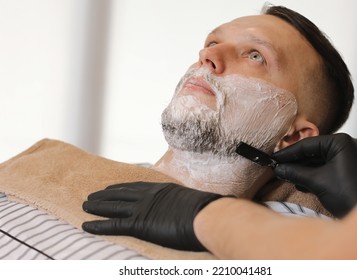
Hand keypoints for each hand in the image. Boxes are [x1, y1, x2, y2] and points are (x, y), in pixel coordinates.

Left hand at [82, 182, 222, 250]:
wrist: (206, 216)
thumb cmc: (207, 211)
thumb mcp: (193, 203)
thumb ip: (185, 204)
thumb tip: (193, 208)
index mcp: (161, 189)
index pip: (135, 187)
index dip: (120, 188)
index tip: (109, 188)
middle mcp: (149, 196)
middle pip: (121, 194)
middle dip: (104, 195)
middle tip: (91, 196)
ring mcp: (143, 208)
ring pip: (113, 206)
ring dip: (97, 206)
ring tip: (84, 206)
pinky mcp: (139, 224)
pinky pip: (113, 224)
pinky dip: (98, 224)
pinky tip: (86, 225)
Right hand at [272, 133, 356, 217]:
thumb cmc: (349, 195)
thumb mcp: (316, 182)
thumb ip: (295, 172)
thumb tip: (279, 169)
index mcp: (340, 142)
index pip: (307, 145)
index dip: (288, 153)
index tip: (274, 159)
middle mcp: (345, 146)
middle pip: (312, 151)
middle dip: (295, 162)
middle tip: (278, 168)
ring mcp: (347, 157)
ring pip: (317, 160)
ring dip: (302, 169)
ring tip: (286, 176)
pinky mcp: (347, 169)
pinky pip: (325, 167)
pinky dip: (312, 174)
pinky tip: (299, 182)